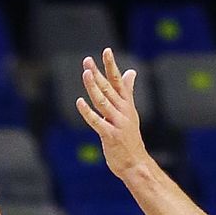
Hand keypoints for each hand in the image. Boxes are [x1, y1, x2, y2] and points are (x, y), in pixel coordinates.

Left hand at [77, 49, 151, 181]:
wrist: (136, 163)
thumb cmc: (130, 138)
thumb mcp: (130, 112)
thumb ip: (127, 91)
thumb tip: (131, 72)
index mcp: (127, 104)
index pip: (118, 81)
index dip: (112, 66)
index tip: (107, 51)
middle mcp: (123, 111)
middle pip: (108, 89)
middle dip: (98, 73)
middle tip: (87, 61)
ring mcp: (117, 123)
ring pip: (103, 101)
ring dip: (93, 87)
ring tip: (86, 74)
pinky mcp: (110, 135)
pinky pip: (97, 122)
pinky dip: (87, 112)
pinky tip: (79, 102)